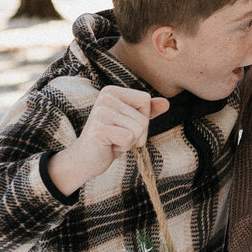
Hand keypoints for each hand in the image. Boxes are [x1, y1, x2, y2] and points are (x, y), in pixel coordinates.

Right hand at [49, 87, 167, 197]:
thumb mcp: (131, 123)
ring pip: (138, 128)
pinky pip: (129, 138)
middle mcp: (105, 97)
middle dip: (137, 134)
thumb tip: (166, 103)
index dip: (142, 118)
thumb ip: (148, 111)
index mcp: (112, 91)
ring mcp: (101, 112)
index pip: (145, 99)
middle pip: (143, 117)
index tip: (125, 125)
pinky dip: (123, 147)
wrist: (85, 160)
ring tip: (113, 141)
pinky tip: (109, 146)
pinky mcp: (99, 128)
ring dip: (130, 141)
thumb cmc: (110, 140)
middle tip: (118, 137)